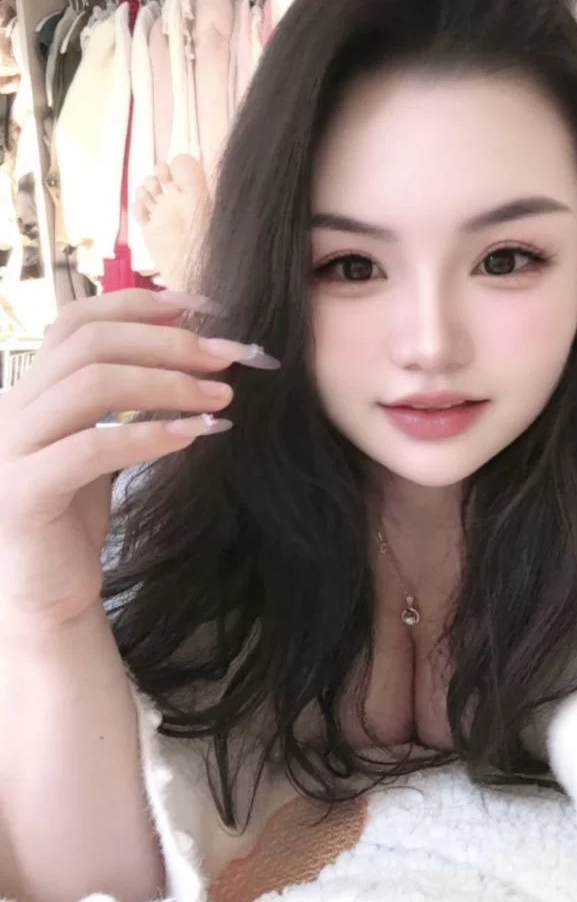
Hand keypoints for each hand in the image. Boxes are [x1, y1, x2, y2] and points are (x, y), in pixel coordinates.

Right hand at [0, 288, 277, 635]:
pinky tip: (193, 436)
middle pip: (90, 343)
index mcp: (29, 390)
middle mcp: (10, 409)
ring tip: (222, 398)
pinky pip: (89, 448)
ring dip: (168, 383)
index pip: (77, 320)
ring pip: (91, 384)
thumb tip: (195, 348)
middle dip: (169, 342)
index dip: (142, 305)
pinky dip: (147, 435)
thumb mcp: (100, 443)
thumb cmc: (76, 518)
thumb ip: (127, 398)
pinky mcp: (22, 494)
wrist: (46, 597)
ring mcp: (9, 449)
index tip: (207, 309)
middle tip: (229, 357)